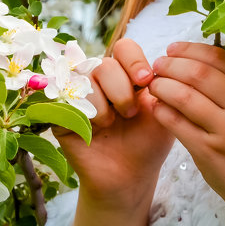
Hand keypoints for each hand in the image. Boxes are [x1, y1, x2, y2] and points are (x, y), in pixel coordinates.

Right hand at [53, 37, 174, 208]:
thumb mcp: (163, 111)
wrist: (129, 177)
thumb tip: (159, 63)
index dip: (134, 61)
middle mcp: (100, 80)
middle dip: (122, 89)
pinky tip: (96, 130)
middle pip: (105, 63)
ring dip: (106, 106)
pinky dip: (88, 114)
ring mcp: (78, 94)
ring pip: (87, 80)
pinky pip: (69, 99)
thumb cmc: (148, 144)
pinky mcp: (60, 113)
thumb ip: (163, 85)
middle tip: (130, 113)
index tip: (146, 81)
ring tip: (113, 124)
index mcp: (126, 74)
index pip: (124, 48)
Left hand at [148, 42, 224, 220]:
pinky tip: (156, 107)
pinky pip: (178, 125)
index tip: (174, 49)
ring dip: (162, 86)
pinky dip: (162, 111)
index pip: (220, 58)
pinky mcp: (210, 153)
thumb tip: (206, 56)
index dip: (191, 50)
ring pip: (185, 97)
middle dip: (172, 64)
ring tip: (153, 84)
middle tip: (157, 64)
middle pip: (199, 73)